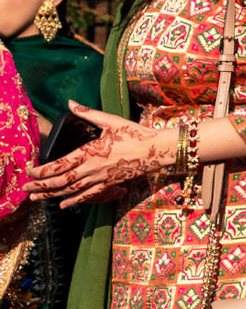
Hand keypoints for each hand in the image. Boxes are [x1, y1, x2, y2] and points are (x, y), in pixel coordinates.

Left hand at [29, 104, 175, 207]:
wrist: (157, 150)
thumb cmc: (136, 133)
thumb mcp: (111, 121)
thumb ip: (88, 113)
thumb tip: (70, 102)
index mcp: (91, 152)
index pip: (60, 165)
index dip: (42, 171)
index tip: (30, 172)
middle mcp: (93, 168)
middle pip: (61, 182)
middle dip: (41, 186)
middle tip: (25, 189)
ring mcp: (101, 178)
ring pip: (71, 191)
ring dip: (51, 195)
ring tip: (35, 199)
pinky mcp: (109, 184)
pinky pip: (88, 195)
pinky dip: (74, 201)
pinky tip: (63, 206)